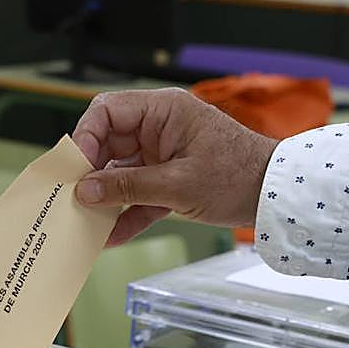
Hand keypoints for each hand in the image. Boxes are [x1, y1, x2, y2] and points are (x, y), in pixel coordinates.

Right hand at [72, 88, 278, 245]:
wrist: (275, 197)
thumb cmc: (238, 176)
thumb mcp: (177, 184)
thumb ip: (128, 187)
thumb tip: (84, 191)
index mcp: (162, 111)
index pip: (107, 112)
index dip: (85, 138)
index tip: (75, 169)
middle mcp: (158, 128)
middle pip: (108, 144)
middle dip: (90, 174)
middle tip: (73, 200)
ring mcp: (163, 154)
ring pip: (120, 173)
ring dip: (106, 199)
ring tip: (86, 222)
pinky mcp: (170, 180)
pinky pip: (139, 194)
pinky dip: (126, 214)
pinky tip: (110, 236)